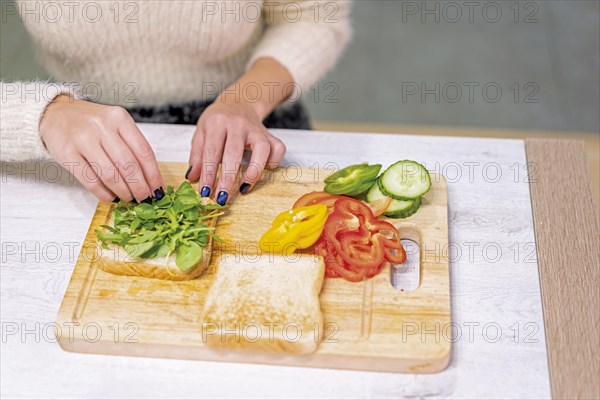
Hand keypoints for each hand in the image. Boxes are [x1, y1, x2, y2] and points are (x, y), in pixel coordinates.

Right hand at [39, 95, 163, 201]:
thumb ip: (132, 147)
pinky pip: (90, 181)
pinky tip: (110, 197)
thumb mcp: (115, 125)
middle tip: (145, 198)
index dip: (153, 175)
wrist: (55, 114)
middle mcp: (102, 127)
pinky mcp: (67, 153)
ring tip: (129, 198)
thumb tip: (150, 180)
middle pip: (128, 165)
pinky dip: (104, 193)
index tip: (158, 190)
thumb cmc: (92, 123)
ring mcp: (83, 139)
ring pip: (110, 175)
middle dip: (140, 187)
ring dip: (123, 192)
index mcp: (119, 118)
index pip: (143, 151)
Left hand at [185, 100, 285, 204]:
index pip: (212, 152)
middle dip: (228, 178)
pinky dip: (274, 162)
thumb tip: (192, 177)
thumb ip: (196, 154)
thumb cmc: (218, 121)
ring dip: (253, 172)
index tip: (205, 192)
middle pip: (234, 153)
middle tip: (222, 198)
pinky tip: (264, 171)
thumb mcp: (201, 131)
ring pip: (261, 150)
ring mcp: (256, 129)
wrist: (239, 102)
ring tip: (244, 188)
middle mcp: (238, 124)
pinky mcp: (270, 134)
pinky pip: (278, 149)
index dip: (208, 174)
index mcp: (217, 122)